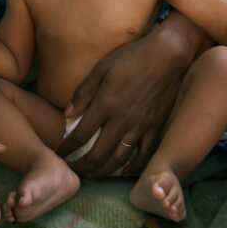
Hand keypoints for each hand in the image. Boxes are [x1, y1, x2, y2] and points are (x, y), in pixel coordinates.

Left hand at [62, 14, 208, 175]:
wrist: (167, 54)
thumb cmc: (132, 57)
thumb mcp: (102, 68)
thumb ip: (83, 92)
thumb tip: (66, 114)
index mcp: (106, 104)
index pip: (80, 135)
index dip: (67, 148)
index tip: (59, 153)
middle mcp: (122, 120)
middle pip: (97, 154)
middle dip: (80, 166)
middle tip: (71, 169)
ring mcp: (141, 126)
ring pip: (119, 159)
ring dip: (102, 171)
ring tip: (91, 173)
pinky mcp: (156, 127)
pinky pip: (144, 155)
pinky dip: (133, 167)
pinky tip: (123, 172)